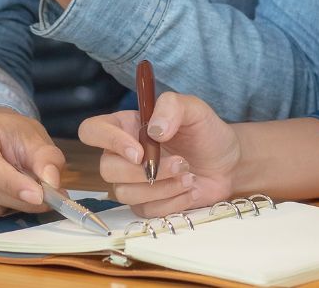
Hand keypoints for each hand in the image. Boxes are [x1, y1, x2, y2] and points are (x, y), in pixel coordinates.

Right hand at [78, 92, 240, 216]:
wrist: (227, 163)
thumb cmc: (205, 132)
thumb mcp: (193, 108)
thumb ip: (171, 107)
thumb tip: (154, 130)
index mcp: (125, 126)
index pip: (92, 131)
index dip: (108, 141)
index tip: (140, 151)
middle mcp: (122, 154)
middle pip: (107, 168)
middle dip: (143, 171)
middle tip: (180, 162)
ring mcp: (132, 182)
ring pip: (124, 193)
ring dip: (162, 186)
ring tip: (189, 175)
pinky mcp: (146, 204)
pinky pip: (145, 211)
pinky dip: (171, 202)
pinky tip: (190, 189)